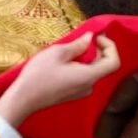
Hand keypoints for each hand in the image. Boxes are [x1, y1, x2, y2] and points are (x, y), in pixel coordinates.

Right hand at [0, 32, 119, 126]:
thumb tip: (90, 38)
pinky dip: (80, 65)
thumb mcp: (58, 53)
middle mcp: (89, 86)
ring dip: (87, 56)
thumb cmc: (39, 75)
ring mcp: (81, 92)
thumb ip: (78, 45)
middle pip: (104, 65)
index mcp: (89, 76)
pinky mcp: (73, 93)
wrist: (23, 99)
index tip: (96, 37)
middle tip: (83, 38)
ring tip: (70, 48)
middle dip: (97, 49)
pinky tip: (64, 60)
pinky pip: (83, 76)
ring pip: (93, 70)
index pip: (114, 62)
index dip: (110, 46)